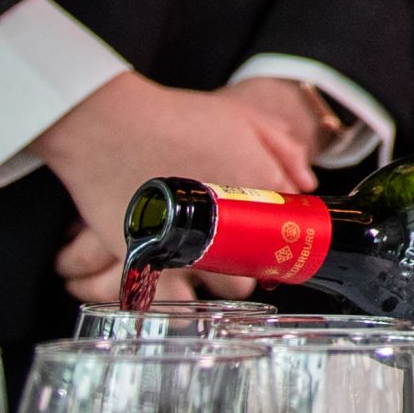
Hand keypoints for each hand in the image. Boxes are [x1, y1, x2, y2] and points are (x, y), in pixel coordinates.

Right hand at [33, 71, 317, 305]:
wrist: (108, 126)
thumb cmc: (172, 118)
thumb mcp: (238, 117)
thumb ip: (280, 147)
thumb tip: (305, 182)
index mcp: (258, 183)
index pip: (290, 224)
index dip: (283, 234)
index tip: (275, 236)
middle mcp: (230, 218)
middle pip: (258, 264)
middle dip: (254, 264)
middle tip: (244, 253)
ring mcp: (193, 243)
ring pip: (226, 286)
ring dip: (225, 281)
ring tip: (216, 266)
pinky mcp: (153, 258)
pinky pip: (178, 295)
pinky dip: (183, 294)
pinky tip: (183, 281)